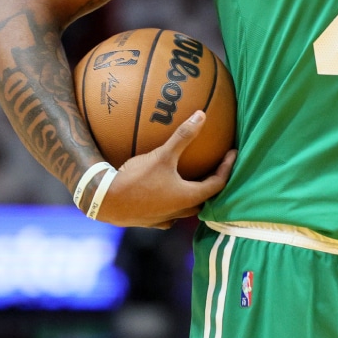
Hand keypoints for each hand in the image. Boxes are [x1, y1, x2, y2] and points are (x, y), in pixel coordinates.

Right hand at [92, 111, 234, 228]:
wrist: (104, 201)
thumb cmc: (136, 179)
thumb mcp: (162, 155)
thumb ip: (184, 136)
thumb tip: (202, 114)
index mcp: (188, 197)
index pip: (218, 183)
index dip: (227, 167)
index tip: (232, 154)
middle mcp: (180, 211)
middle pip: (204, 199)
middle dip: (212, 184)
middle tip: (215, 167)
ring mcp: (165, 219)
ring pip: (186, 208)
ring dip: (192, 195)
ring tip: (192, 179)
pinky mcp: (151, 222)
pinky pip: (168, 214)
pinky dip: (173, 202)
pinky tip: (166, 193)